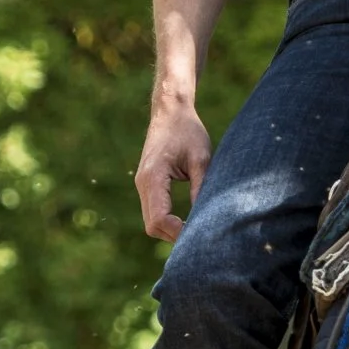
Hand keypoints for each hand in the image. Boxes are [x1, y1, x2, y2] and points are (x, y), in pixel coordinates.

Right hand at [135, 98, 212, 241]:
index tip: (200, 233)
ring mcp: (142, 184)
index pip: (159, 218)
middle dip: (174, 236)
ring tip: (196, 230)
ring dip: (170, 230)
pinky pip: (153, 211)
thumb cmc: (188, 131)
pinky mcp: (147, 184)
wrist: (170, 111)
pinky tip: (186, 220)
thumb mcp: (201, 159)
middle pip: (152, 226)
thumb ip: (201, 188)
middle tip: (200, 237)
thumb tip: (206, 219)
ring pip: (151, 222)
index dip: (178, 232)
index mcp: (153, 177)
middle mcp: (143, 183)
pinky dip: (167, 221)